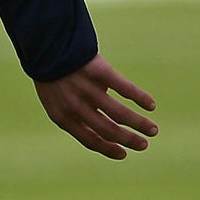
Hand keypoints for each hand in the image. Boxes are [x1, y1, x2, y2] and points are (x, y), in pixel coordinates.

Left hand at [34, 55, 156, 159]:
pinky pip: (125, 89)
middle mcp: (75, 106)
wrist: (47, 45)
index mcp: (62, 116)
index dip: (108, 149)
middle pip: (108, 130)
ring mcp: (88, 89)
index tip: (123, 154)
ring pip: (120, 114)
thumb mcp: (57, 101)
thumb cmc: (54, 77)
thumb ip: (77, 116)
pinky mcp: (100, 71)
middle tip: (144, 145)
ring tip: (153, 130)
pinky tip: (150, 105)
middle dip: (129, 140)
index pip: (89, 140)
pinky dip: (140, 98)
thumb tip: (106, 132)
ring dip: (140, 124)